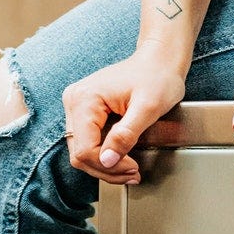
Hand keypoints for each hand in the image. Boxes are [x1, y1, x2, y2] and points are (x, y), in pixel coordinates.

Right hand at [62, 49, 187, 185]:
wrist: (158, 60)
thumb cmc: (157, 76)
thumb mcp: (148, 108)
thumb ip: (126, 135)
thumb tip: (107, 160)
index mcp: (84, 99)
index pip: (85, 150)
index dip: (108, 166)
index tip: (133, 168)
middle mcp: (74, 101)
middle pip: (79, 154)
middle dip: (107, 169)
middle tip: (133, 173)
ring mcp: (77, 106)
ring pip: (81, 152)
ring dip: (105, 165)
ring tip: (130, 168)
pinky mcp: (85, 110)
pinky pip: (87, 142)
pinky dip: (104, 154)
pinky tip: (122, 157)